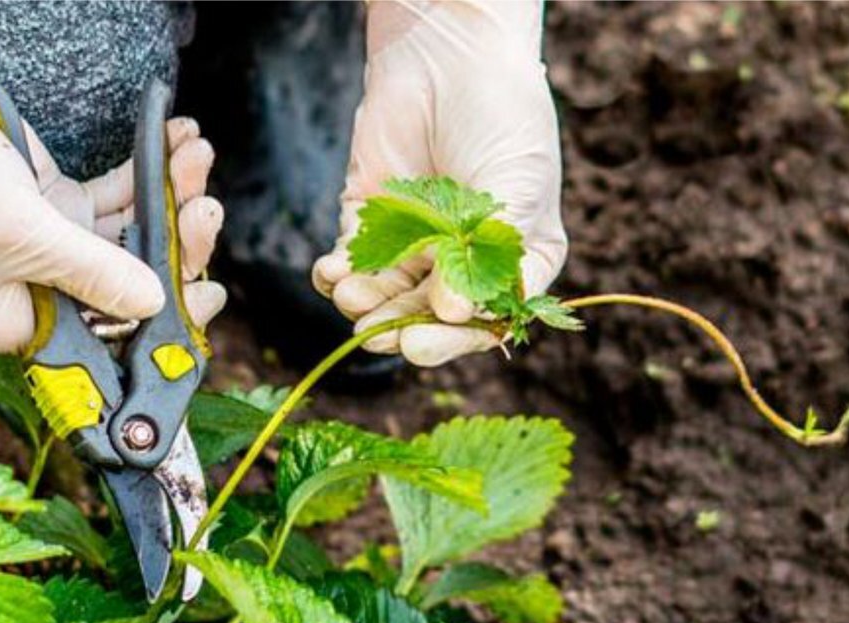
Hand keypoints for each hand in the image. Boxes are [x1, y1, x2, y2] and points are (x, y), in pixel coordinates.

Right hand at [0, 18, 224, 352]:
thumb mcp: (23, 236)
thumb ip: (96, 274)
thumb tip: (157, 303)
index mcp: (18, 327)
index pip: (106, 346)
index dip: (162, 326)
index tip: (205, 296)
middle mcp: (38, 298)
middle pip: (131, 291)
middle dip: (176, 249)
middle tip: (205, 212)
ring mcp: (52, 252)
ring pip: (132, 241)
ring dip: (170, 200)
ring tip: (195, 159)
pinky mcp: (58, 210)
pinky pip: (117, 202)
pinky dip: (147, 177)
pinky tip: (176, 144)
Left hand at [312, 0, 567, 366]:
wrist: (448, 52)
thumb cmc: (501, 116)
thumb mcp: (517, 188)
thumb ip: (491, 254)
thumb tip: (455, 313)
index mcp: (512, 263)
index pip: (486, 321)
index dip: (454, 340)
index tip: (422, 343)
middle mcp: (463, 263)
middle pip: (430, 318)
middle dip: (402, 328)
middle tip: (377, 333)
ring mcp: (415, 245)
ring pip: (387, 297)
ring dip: (367, 306)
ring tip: (351, 297)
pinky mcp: (370, 222)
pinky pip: (351, 264)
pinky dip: (336, 276)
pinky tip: (331, 273)